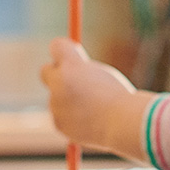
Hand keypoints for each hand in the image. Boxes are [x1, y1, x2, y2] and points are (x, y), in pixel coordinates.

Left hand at [41, 38, 149, 158]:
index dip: (63, 50)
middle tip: (71, 79)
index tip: (69, 54)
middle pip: (46, 71)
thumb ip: (83, 69)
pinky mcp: (58, 123)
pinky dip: (73, 119)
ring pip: (58, 98)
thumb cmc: (119, 97)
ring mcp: (55, 104)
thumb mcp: (104, 75)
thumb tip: (71, 65)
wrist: (123, 123)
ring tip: (95, 109)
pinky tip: (92, 122)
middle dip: (56, 74)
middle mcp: (58, 82)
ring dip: (70, 101)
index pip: (57, 46)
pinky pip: (62, 117)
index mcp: (72, 65)